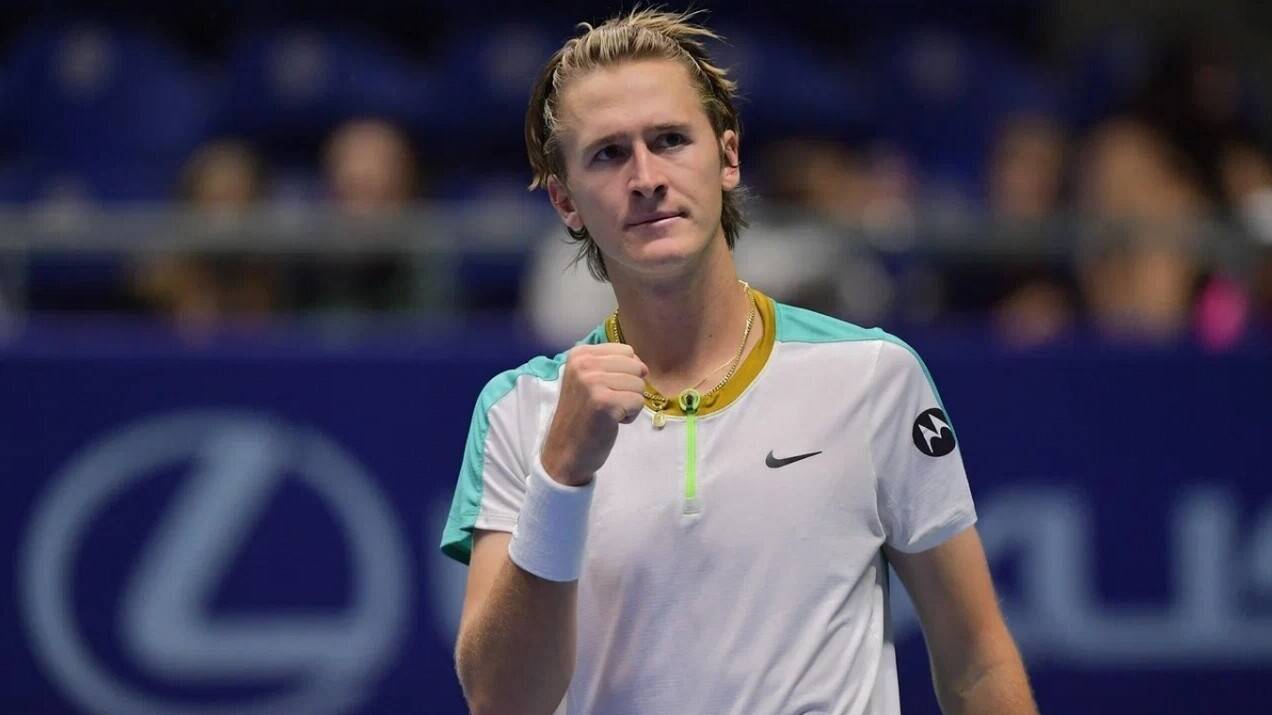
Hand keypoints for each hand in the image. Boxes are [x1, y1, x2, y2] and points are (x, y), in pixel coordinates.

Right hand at [540, 343, 647, 485]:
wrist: (565, 451)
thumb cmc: (582, 417)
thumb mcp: (588, 380)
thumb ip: (611, 365)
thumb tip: (643, 365)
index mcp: (579, 354)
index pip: (626, 351)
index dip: (625, 373)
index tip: (604, 390)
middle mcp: (584, 364)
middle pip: (635, 366)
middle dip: (629, 388)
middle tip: (608, 404)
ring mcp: (593, 382)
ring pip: (639, 385)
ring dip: (630, 403)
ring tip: (608, 413)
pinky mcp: (604, 402)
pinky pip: (638, 402)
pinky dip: (630, 416)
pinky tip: (611, 422)